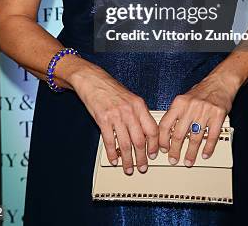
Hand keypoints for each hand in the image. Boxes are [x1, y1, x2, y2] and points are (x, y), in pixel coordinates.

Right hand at [70, 60, 158, 174]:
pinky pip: (110, 141)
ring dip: (128, 160)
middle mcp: (129, 111)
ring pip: (126, 144)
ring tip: (128, 168)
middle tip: (142, 167)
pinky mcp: (103, 120)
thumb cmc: (111, 89)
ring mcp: (116, 116)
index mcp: (139, 105)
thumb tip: (145, 133)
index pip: (152, 129)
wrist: (93, 80)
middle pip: (140, 140)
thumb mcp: (130, 98)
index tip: (153, 154)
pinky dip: (112, 153)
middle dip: (142, 157)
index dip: (154, 145)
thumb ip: (138, 114)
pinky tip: (114, 160)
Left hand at [158, 71, 239, 166]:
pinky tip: (205, 154)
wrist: (220, 82)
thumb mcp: (184, 98)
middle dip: (175, 150)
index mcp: (179, 102)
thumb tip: (168, 133)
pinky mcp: (218, 115)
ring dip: (191, 152)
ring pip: (195, 138)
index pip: (166, 124)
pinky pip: (211, 136)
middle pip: (179, 134)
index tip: (163, 149)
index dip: (163, 139)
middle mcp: (191, 107)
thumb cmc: (202, 91)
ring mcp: (205, 111)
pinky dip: (208, 148)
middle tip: (173, 160)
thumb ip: (177, 113)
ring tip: (188, 161)